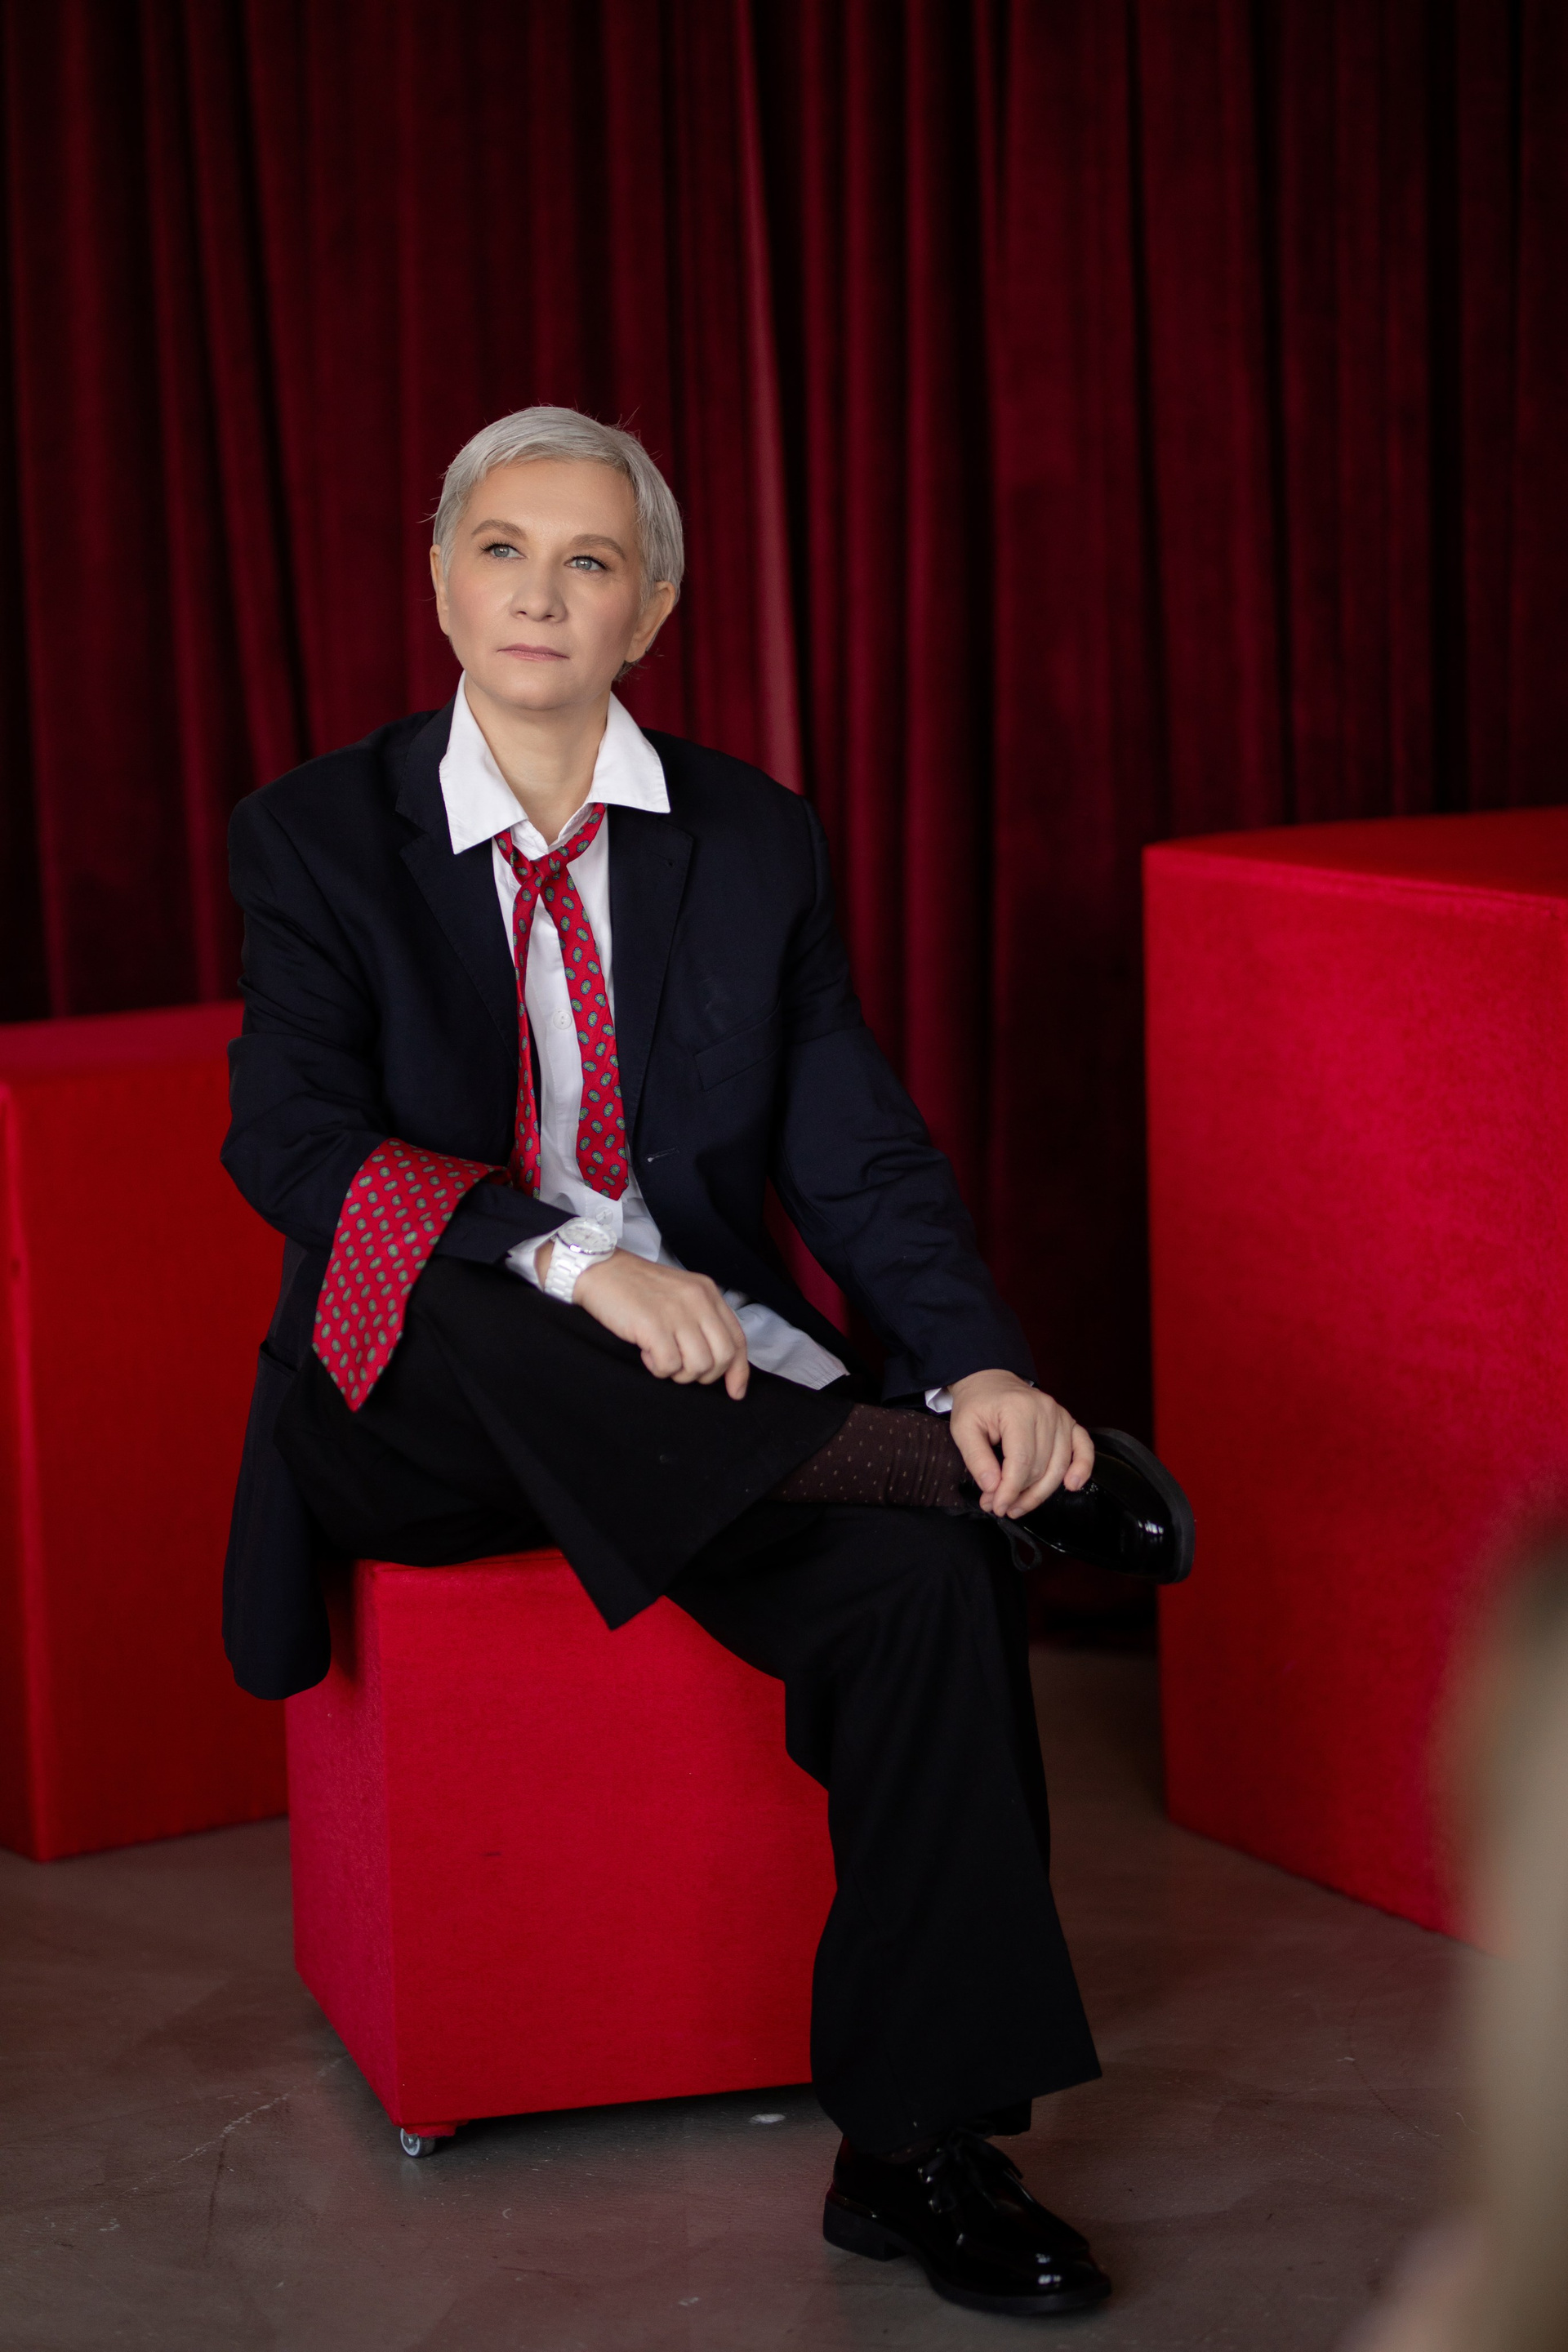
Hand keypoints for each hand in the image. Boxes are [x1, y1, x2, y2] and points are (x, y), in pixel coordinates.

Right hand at [539, 1242, 750, 1398]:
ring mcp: (677, 1313)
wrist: (599, 1270)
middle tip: (681, 1370)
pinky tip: (645, 1353)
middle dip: (704, 1375)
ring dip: (679, 1373)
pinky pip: (670, 1366)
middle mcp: (698, 1301)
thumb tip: (716, 1360)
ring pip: (699, 1366)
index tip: (735, 1392)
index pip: (737, 1339)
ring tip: (660, 1357)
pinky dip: (657, 1368)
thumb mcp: (680, 1294)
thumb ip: (701, 1319)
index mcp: (708, 1293)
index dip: (739, 1371)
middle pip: (723, 1357)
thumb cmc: (636, 1288)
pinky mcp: (654, 1326)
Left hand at [947, 1370, 1092, 1517]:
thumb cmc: (977, 1404)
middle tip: (1000, 1507)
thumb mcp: (963, 1429)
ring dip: (1041, 1492)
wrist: (990, 1382)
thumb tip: (993, 1488)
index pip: (1021, 1462)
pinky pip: (1084, 1448)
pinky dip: (1082, 1468)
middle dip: (1020, 1494)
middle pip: (1040, 1467)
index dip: (1010, 1490)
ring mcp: (1060, 1416)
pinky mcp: (1069, 1422)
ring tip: (1020, 1506)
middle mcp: (1045, 1411)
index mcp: (1018, 1409)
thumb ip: (977, 1459)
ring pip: (1059, 1466)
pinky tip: (1072, 1485)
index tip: (997, 1506)